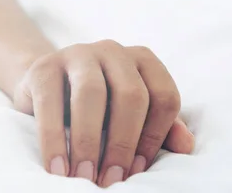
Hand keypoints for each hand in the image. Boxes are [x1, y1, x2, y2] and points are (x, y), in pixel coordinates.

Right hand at [12, 40, 194, 187]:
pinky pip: (51, 102)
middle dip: (123, 143)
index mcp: (144, 60)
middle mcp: (115, 51)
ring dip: (89, 142)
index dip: (154, 138)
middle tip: (110, 180)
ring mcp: (79, 53)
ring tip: (85, 178)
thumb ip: (161, 129)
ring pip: (92, 93)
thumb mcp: (133, 117)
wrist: (45, 89)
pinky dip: (54, 140)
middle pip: (131, 94)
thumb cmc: (100, 109)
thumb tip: (187, 145)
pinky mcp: (45, 66)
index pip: (164, 97)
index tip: (136, 172)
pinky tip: (57, 168)